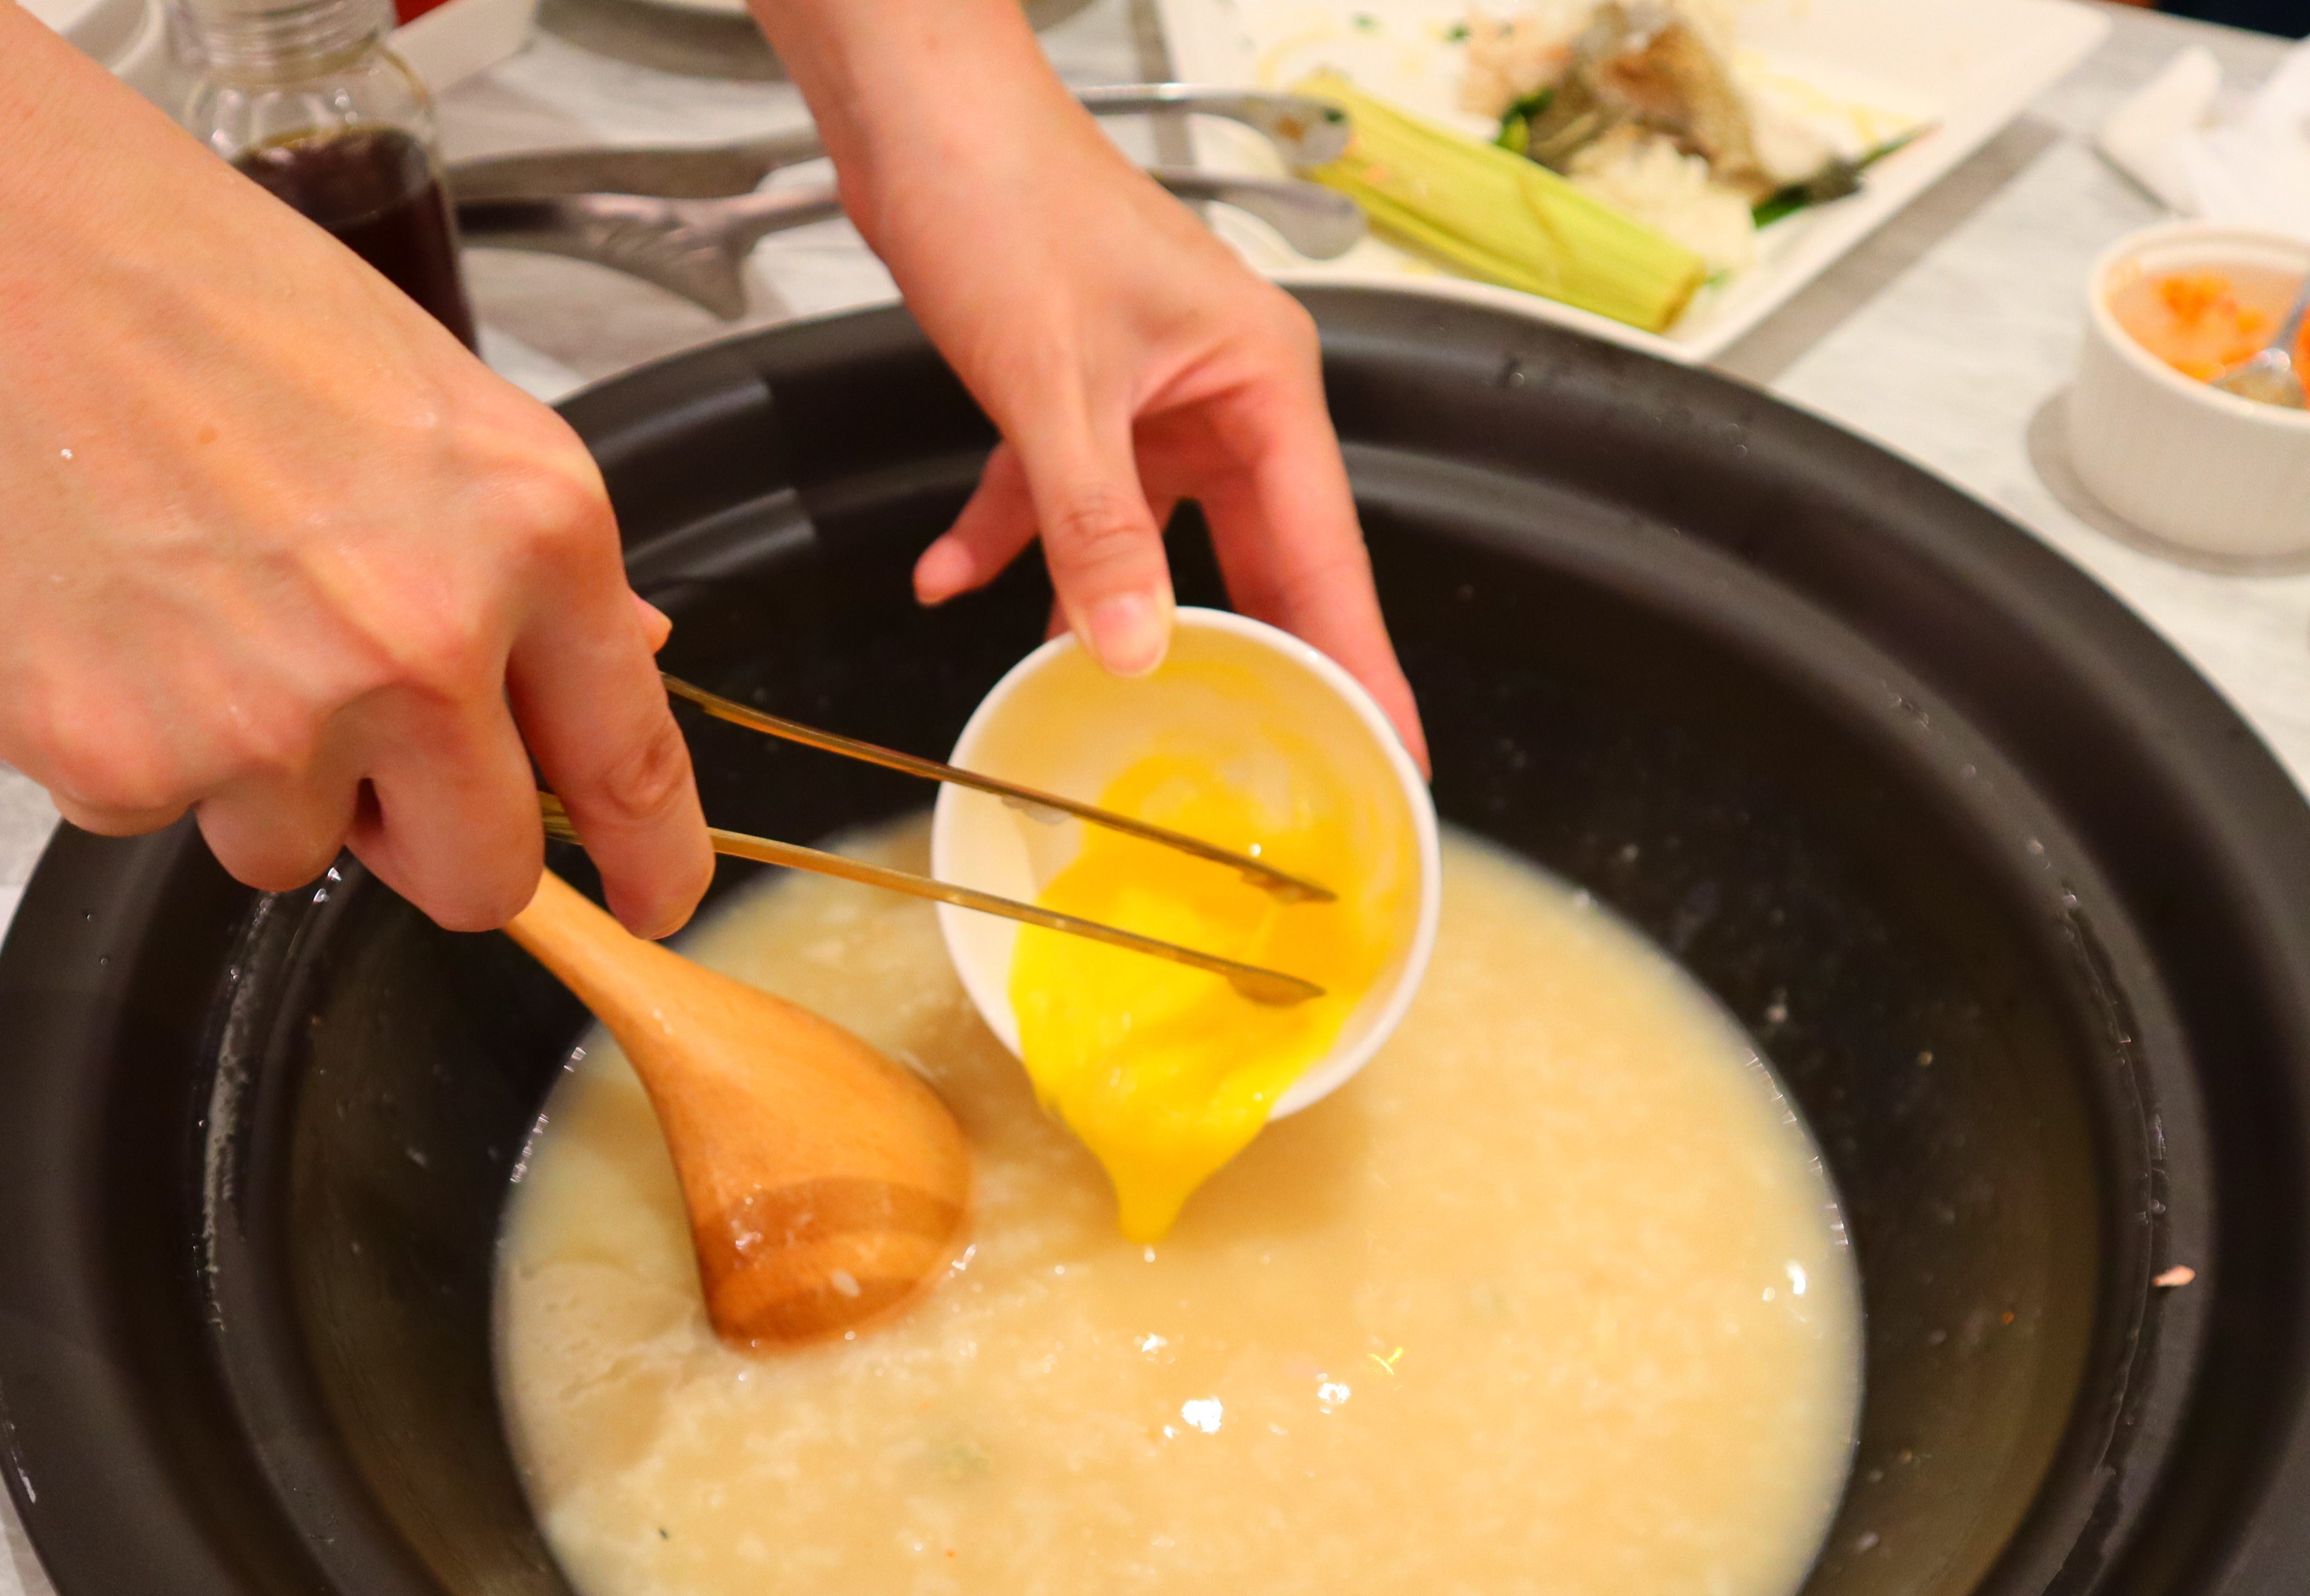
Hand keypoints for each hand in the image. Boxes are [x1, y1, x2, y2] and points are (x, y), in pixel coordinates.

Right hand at [0, 0, 712, 936]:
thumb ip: (509, 556)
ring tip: (176, 609)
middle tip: (353, 751)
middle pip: (477, 872)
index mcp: (530, 531)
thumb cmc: (154, 269)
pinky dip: (122, 741)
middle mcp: (423, 644)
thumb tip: (598, 656)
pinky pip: (151, 816)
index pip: (632, 760)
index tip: (648, 901)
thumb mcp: (408, 390)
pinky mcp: (116, 762)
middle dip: (427, 842)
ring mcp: (269, 720)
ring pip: (295, 850)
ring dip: (252, 775)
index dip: (647, 858)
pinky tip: (89, 612)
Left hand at [759, 1, 1424, 765]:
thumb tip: (1134, 647)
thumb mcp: (1054, 386)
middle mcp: (1224, 393)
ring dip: (1116, 610)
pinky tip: (951, 578)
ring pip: (1153, 538)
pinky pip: (1059, 499)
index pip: (1328, 553)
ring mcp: (1152, 397)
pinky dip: (1009, 542)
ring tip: (1114, 711)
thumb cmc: (1008, 195)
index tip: (1391, 752)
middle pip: (1257, 558)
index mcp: (1262, 382)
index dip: (1357, 661)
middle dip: (1253, 662)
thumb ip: (1096, 528)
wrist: (918, 110)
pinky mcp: (1077, 393)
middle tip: (1278, 771)